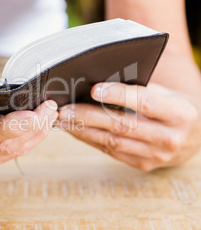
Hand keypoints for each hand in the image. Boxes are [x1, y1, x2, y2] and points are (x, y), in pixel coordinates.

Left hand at [58, 82, 200, 170]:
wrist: (193, 136)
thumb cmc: (173, 107)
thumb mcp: (165, 93)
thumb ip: (138, 89)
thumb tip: (96, 86)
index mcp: (180, 113)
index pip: (146, 102)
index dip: (119, 95)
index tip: (94, 89)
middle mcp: (170, 137)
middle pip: (122, 125)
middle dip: (89, 116)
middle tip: (64, 109)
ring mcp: (156, 155)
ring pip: (113, 142)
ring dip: (83, 130)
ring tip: (63, 120)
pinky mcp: (143, 165)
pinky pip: (111, 152)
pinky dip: (90, 140)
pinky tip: (76, 130)